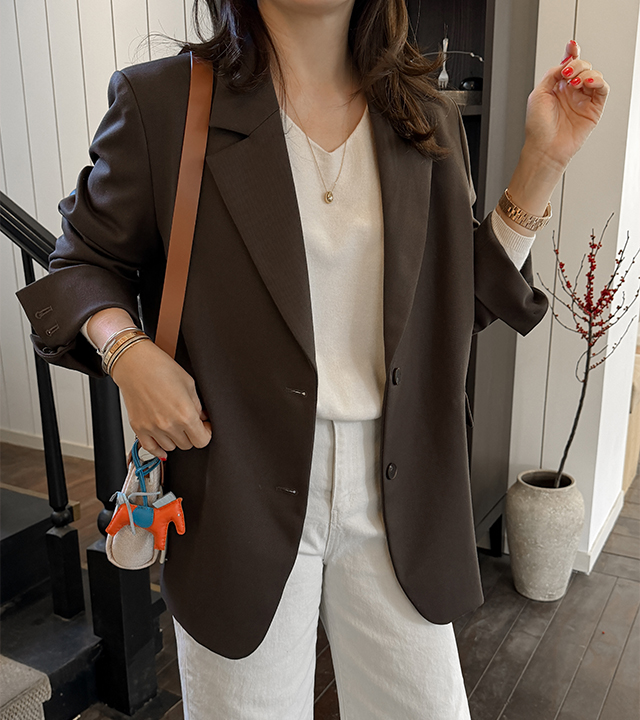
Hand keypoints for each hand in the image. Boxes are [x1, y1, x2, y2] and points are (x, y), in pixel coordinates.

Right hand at [110, 339, 211, 458]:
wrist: (135, 363)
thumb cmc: (161, 368)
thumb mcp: (189, 384)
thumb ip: (197, 405)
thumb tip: (202, 418)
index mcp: (185, 414)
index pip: (202, 440)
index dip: (206, 433)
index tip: (204, 427)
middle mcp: (169, 425)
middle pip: (187, 445)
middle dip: (191, 434)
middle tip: (188, 422)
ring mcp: (152, 428)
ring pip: (171, 447)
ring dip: (175, 439)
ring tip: (173, 424)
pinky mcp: (138, 428)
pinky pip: (151, 449)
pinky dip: (158, 448)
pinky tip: (162, 440)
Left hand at [523, 40, 609, 171]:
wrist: (544, 148)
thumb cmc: (538, 128)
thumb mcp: (538, 94)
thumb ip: (552, 74)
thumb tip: (565, 61)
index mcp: (557, 87)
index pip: (568, 65)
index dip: (572, 53)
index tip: (572, 45)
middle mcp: (571, 92)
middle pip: (582, 66)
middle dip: (575, 65)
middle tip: (566, 74)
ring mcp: (583, 99)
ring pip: (594, 74)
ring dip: (585, 73)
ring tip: (573, 82)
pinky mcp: (594, 108)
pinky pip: (602, 88)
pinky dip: (597, 81)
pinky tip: (587, 83)